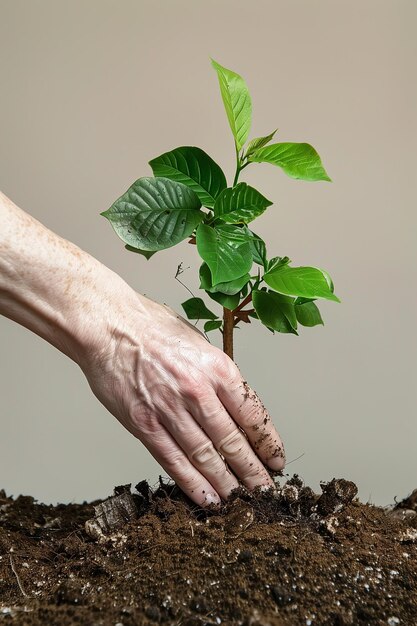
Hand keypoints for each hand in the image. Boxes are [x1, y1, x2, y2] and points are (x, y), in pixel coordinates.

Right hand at [81, 287, 284, 505]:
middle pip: (232, 441)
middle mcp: (198, 391)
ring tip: (243, 501)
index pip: (253, 414)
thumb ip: (216, 374)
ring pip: (206, 456)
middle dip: (253, 470)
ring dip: (227, 483)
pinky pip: (173, 460)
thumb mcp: (199, 342)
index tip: (276, 459)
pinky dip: (193, 483)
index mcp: (217, 368)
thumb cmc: (152, 328)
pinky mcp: (144, 424)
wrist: (109, 326)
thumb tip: (233, 402)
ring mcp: (170, 410)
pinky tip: (208, 498)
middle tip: (266, 490)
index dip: (268, 442)